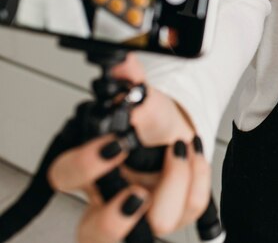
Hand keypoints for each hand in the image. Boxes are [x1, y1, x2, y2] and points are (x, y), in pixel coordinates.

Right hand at [48, 53, 210, 242]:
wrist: (177, 133)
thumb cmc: (150, 125)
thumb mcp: (143, 100)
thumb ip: (131, 82)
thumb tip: (124, 66)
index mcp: (92, 170)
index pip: (63, 176)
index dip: (82, 166)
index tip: (114, 144)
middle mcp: (112, 199)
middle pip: (92, 234)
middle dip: (115, 218)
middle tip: (138, 192)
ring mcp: (144, 214)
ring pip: (154, 227)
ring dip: (175, 182)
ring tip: (180, 150)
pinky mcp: (176, 215)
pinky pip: (191, 209)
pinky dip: (199, 175)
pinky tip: (194, 152)